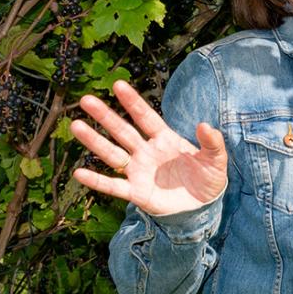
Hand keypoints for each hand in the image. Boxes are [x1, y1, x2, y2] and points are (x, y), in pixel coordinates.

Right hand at [70, 80, 228, 216]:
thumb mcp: (216, 161)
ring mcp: (139, 172)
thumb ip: (212, 143)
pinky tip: (79, 173)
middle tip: (86, 100)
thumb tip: (205, 125)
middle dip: (106, 116)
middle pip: (123, 131)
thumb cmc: (208, 180)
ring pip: (113, 154)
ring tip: (76, 125)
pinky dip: (97, 180)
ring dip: (95, 141)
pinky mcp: (136, 193)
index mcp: (165, 139)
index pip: (146, 117)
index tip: (118, 85)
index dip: (133, 102)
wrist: (203, 208)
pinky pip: (113, 186)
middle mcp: (147, 152)